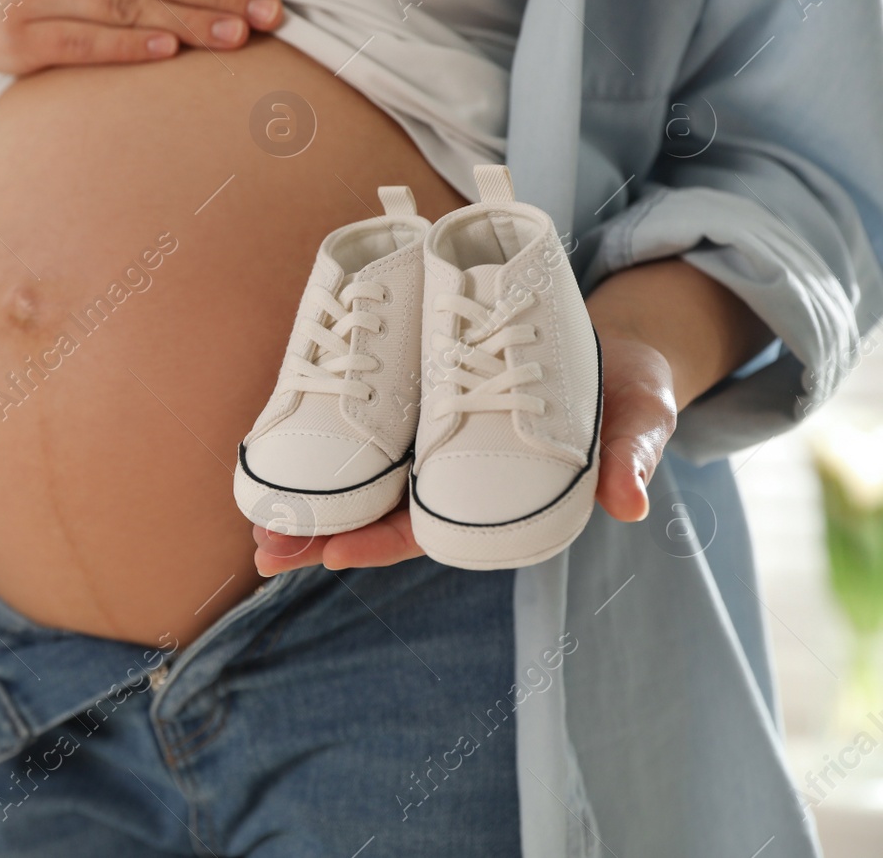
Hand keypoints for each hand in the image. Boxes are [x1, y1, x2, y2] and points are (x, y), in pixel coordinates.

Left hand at [251, 327, 678, 576]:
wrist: (608, 337)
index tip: (336, 553)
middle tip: (266, 545)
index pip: (430, 532)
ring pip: (357, 476)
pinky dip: (316, 437)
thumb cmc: (624, 387)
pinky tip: (271, 445)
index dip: (382, 544)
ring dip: (305, 494)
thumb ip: (631, 453)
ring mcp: (425, 436)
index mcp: (493, 495)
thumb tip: (631, 503)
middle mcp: (449, 472)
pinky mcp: (412, 394)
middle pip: (376, 512)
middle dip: (320, 532)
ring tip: (253, 514)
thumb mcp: (638, 414)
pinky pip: (358, 421)